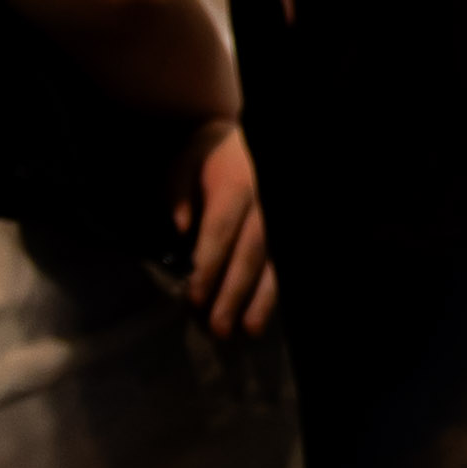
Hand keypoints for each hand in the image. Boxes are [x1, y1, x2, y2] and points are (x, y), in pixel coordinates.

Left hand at [175, 120, 276, 334]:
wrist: (249, 138)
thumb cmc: (209, 155)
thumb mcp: (186, 161)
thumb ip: (178, 191)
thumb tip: (180, 227)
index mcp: (236, 186)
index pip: (220, 231)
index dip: (208, 265)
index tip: (194, 297)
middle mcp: (265, 202)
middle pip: (250, 253)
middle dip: (234, 293)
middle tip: (218, 328)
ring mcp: (281, 216)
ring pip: (275, 261)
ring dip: (263, 298)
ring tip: (250, 330)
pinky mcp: (288, 227)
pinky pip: (287, 261)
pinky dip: (280, 287)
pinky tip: (272, 312)